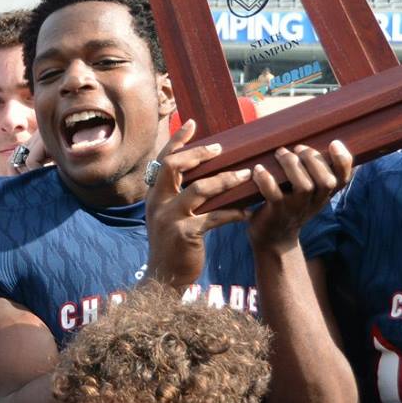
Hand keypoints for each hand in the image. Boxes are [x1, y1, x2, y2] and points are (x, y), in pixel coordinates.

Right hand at [143, 120, 251, 288]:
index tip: (191, 123)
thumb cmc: (173, 247)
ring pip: (199, 189)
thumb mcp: (168, 217)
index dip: (177, 140)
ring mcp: (170, 218)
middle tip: (221, 149)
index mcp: (154, 195)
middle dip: (198, 153)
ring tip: (246, 176)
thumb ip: (178, 196)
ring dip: (226, 180)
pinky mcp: (185, 234)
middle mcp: (158, 203)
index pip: (163, 159)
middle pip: (174, 166)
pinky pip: (214, 217)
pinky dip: (233, 212)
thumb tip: (204, 174)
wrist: (164, 280)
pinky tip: (247, 212)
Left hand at [245, 141, 352, 250]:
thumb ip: (313, 171)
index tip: (333, 143)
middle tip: (296, 149)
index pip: (343, 179)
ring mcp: (295, 209)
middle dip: (312, 159)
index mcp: (323, 195)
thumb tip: (314, 140)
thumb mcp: (307, 193)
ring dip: (291, 165)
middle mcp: (314, 203)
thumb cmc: (290, 206)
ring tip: (280, 154)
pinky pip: (274, 195)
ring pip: (304, 186)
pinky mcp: (276, 213)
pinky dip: (266, 179)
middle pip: (326, 181)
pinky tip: (259, 169)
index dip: (343, 161)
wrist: (273, 238)